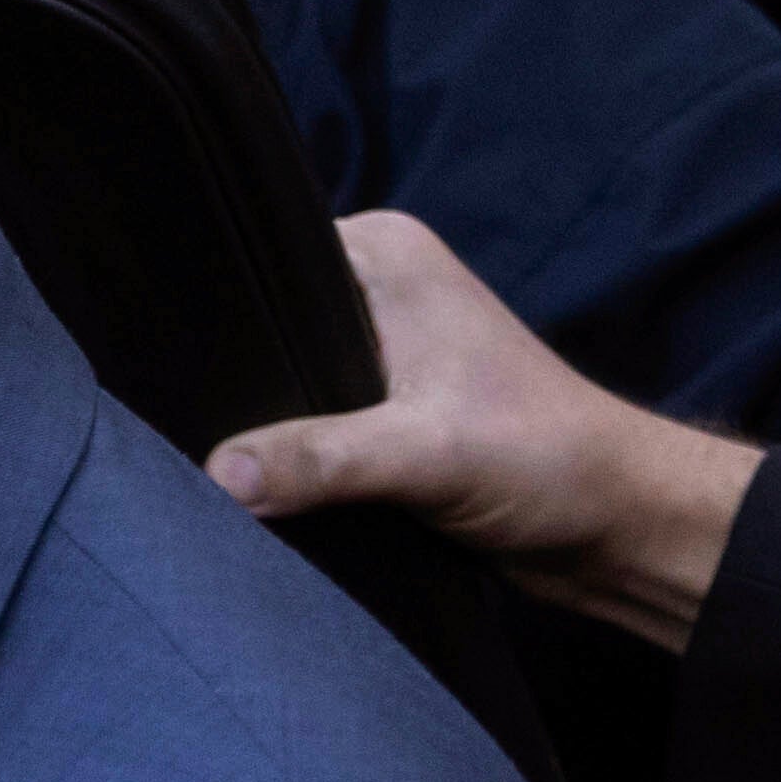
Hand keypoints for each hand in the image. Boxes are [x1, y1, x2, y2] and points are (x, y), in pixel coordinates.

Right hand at [205, 209, 755, 647]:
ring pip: (271, 388)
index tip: (165, 378)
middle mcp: (375, 293)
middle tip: (186, 442)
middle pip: (256, 334)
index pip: (258, 269)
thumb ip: (318, 459)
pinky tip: (251, 490)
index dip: (212, 324)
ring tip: (218, 472)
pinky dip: (280, 464)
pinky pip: (296, 430)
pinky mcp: (374, 415)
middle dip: (231, 391)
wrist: (615, 524)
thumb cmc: (548, 458)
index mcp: (384, 256)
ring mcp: (374, 355)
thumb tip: (216, 475)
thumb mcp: (423, 453)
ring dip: (257, 435)